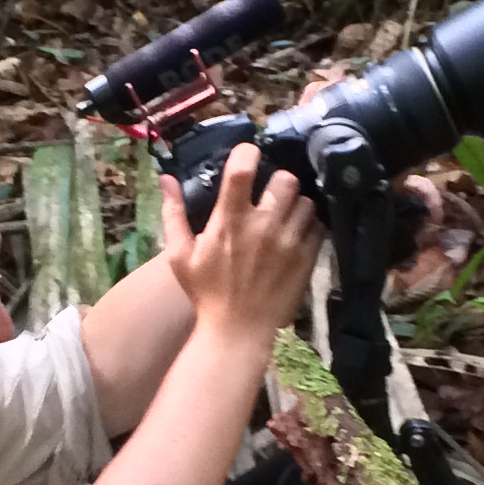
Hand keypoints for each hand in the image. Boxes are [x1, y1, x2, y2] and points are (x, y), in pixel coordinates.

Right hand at [157, 143, 320, 346]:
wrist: (237, 331)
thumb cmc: (206, 292)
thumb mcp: (180, 255)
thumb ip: (173, 214)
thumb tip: (166, 178)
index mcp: (230, 221)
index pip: (243, 169)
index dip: (248, 153)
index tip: (248, 155)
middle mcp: (262, 226)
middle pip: (286, 179)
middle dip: (277, 182)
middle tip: (270, 195)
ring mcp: (288, 242)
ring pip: (306, 201)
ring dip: (295, 204)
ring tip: (284, 216)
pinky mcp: (306, 258)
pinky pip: (317, 227)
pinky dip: (308, 226)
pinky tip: (295, 235)